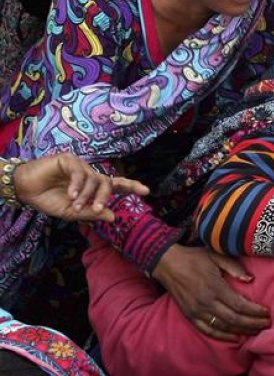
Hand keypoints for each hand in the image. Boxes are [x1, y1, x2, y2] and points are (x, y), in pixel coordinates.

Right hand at [13, 153, 148, 221]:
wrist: (26, 190)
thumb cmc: (49, 200)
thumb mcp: (71, 212)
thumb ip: (91, 213)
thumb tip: (113, 216)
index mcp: (93, 188)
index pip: (116, 185)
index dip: (131, 186)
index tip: (146, 191)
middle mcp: (90, 175)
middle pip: (108, 182)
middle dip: (105, 196)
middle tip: (98, 208)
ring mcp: (81, 166)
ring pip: (94, 179)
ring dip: (87, 194)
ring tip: (76, 205)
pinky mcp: (69, 160)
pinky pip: (80, 172)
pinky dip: (78, 185)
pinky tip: (71, 194)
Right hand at [152, 245, 270, 341]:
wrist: (167, 264)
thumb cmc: (195, 258)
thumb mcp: (216, 255)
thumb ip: (234, 267)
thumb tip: (251, 280)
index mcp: (215, 287)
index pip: (240, 305)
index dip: (256, 311)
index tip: (267, 313)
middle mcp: (206, 302)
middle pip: (234, 319)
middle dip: (253, 324)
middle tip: (267, 324)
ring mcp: (196, 311)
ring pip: (223, 327)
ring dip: (241, 331)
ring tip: (256, 331)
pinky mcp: (189, 316)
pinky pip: (208, 331)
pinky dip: (222, 336)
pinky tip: (235, 338)